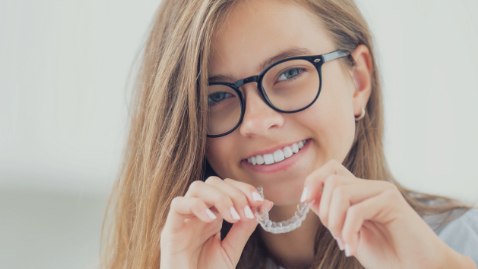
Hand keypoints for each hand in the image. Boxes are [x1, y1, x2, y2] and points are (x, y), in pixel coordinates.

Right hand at [160, 177, 272, 268]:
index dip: (243, 189)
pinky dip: (197, 206)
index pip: (225, 186)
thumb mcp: (232, 249)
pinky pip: (178, 205)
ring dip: (220, 198)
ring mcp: (183, 220)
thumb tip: (265, 204)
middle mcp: (196, 214)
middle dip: (234, 193)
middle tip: (247, 213)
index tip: (260, 203)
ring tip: (233, 218)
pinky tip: (212, 220)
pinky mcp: (170, 230)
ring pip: (197, 188)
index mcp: (211, 215)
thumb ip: (245, 227)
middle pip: (212, 182)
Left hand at [302, 160, 473, 268]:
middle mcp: (372, 187)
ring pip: (341, 191)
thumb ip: (332, 214)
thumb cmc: (386, 256)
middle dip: (324, 210)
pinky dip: (348, 232)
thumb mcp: (348, 234)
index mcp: (361, 192)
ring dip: (335, 221)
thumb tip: (308, 196)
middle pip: (332, 179)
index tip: (304, 201)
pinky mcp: (393, 202)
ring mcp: (383, 192)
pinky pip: (356, 210)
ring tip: (345, 242)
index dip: (313, 180)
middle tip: (335, 236)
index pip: (331, 169)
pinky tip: (354, 247)